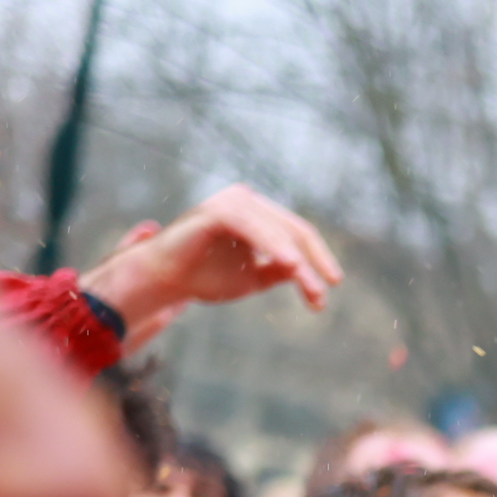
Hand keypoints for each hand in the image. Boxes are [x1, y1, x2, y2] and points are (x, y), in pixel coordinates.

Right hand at [81, 186, 342, 353]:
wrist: (165, 280)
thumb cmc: (204, 277)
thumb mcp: (252, 277)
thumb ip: (279, 270)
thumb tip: (305, 270)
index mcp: (257, 215)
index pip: (297, 233)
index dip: (318, 259)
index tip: (331, 287)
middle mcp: (247, 201)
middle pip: (294, 231)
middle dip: (313, 264)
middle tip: (323, 295)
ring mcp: (233, 202)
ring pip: (278, 232)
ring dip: (299, 263)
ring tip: (312, 290)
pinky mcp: (218, 209)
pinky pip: (254, 227)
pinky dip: (273, 245)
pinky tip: (290, 264)